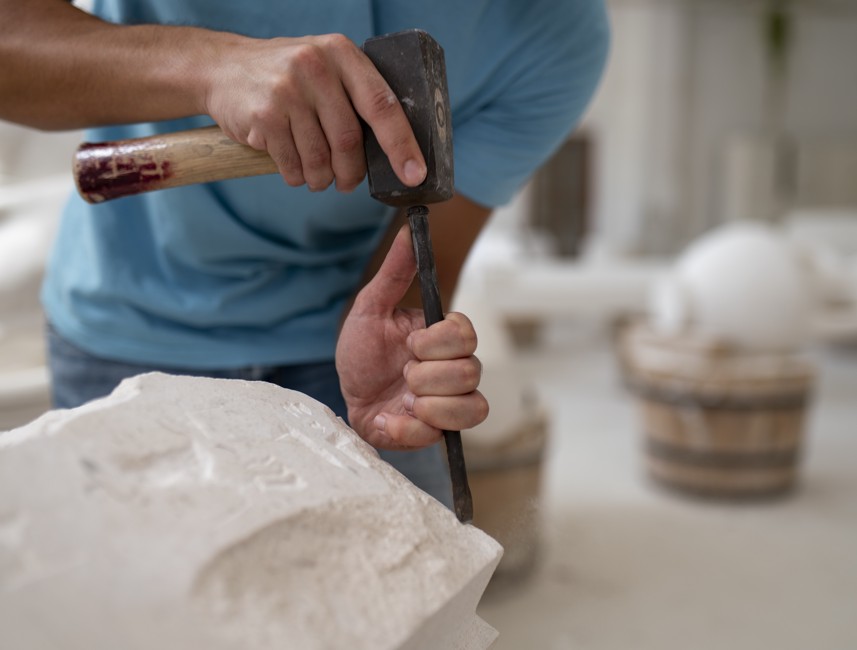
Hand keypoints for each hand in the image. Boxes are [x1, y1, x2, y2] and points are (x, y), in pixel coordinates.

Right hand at [204, 33, 426, 191]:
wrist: (223, 67)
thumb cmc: (288, 77)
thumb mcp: (325, 67)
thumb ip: (355, 96)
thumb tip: (396, 152)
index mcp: (342, 54)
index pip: (382, 104)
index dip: (402, 145)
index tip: (415, 175)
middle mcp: (315, 67)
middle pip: (349, 141)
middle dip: (352, 173)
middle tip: (348, 183)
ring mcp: (287, 90)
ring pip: (320, 158)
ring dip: (322, 179)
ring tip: (317, 177)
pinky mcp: (263, 115)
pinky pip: (292, 165)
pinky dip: (297, 176)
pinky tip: (294, 167)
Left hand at [336, 225, 488, 449]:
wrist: (345, 394)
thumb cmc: (362, 351)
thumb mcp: (370, 308)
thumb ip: (393, 273)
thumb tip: (409, 230)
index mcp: (445, 339)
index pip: (468, 335)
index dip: (438, 342)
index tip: (410, 343)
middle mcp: (456, 371)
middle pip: (471, 372)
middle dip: (426, 375)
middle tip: (401, 373)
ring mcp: (450, 404)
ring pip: (473, 408)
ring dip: (429, 404)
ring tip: (402, 398)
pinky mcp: (436, 433)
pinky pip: (442, 436)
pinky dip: (408, 427)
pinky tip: (389, 416)